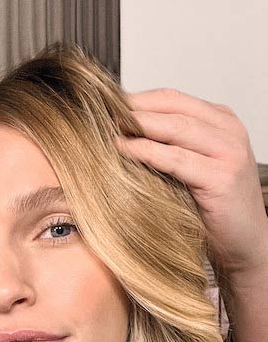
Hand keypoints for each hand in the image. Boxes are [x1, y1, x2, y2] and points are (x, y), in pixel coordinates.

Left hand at [116, 88, 267, 276]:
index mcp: (220, 121)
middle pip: (172, 108)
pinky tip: (123, 151)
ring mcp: (228, 153)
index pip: (171, 99)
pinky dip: (146, 152)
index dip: (135, 100)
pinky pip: (176, 159)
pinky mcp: (221, 178)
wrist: (243, 242)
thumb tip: (117, 133)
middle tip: (98, 113)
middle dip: (132, 110)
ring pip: (175, 128)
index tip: (102, 107)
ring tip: (105, 128)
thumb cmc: (209, 207)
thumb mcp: (188, 167)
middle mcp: (228, 131)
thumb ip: (166, 145)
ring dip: (137, 126)